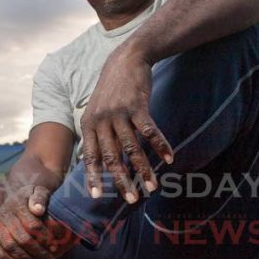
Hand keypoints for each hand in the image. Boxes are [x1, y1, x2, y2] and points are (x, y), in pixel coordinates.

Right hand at [0, 184, 56, 258]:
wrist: (18, 197)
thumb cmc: (33, 198)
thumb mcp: (39, 191)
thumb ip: (40, 198)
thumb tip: (38, 210)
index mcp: (18, 204)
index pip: (33, 225)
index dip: (45, 238)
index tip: (54, 247)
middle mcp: (5, 214)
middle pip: (22, 238)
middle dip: (38, 252)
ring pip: (10, 245)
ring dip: (24, 258)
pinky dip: (3, 258)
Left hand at [79, 45, 172, 202]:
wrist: (126, 59)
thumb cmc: (111, 91)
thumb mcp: (96, 111)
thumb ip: (97, 135)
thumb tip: (97, 162)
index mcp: (89, 125)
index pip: (91, 156)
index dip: (94, 177)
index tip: (97, 196)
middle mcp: (101, 121)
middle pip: (112, 157)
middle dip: (122, 180)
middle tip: (132, 199)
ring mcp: (119, 113)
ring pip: (132, 148)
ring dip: (144, 169)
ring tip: (153, 186)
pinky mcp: (138, 106)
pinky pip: (150, 131)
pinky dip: (160, 145)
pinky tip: (170, 158)